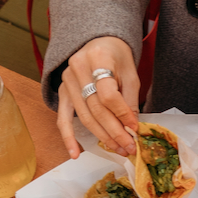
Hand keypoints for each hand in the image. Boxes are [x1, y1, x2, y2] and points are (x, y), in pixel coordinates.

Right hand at [58, 36, 139, 157]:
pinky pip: (63, 118)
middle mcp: (78, 68)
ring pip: (84, 117)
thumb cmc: (116, 58)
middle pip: (96, 109)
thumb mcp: (130, 73)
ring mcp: (67, 81)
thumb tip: (131, 128)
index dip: (122, 114)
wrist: (98, 43)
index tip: (134, 128)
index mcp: (98, 58)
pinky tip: (75, 154)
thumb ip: (130, 99)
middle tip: (128, 147)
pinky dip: (68, 138)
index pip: (108, 94)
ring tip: (118, 149)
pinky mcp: (62, 92)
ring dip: (101, 137)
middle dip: (114, 132)